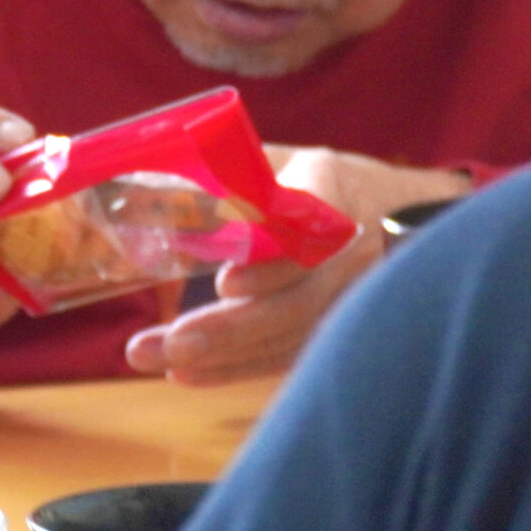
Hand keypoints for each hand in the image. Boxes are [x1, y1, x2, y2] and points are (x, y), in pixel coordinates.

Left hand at [124, 145, 467, 385]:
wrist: (392, 211)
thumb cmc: (311, 177)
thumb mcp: (276, 156)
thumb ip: (221, 172)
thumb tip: (139, 194)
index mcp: (333, 192)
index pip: (309, 234)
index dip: (271, 263)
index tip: (226, 281)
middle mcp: (352, 252)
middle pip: (296, 301)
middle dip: (230, 327)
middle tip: (171, 342)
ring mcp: (352, 298)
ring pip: (289, 336)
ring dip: (222, 356)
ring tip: (155, 358)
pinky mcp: (336, 329)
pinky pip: (288, 356)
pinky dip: (235, 368)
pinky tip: (185, 374)